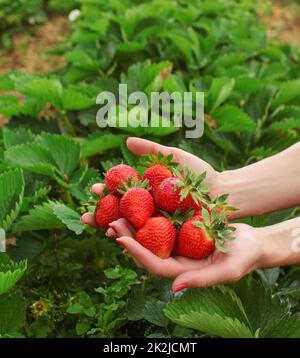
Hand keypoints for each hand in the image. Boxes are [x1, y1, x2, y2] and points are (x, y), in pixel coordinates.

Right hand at [81, 136, 220, 228]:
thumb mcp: (173, 157)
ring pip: (131, 229)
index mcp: (146, 191)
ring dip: (115, 230)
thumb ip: (151, 151)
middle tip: (87, 217)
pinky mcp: (169, 237)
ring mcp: (158, 224)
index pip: (120, 193)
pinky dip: (135, 242)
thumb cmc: (198, 174)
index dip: (106, 192)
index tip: (94, 189)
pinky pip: (149, 241)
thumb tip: (126, 141)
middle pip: (120, 213)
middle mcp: (149, 209)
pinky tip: (123, 242)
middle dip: (102, 216)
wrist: (222, 192)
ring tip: (103, 230)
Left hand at [105, 219, 263, 291]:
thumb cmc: (244, 257)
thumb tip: (173, 288)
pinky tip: (141, 198)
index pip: (154, 264)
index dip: (137, 253)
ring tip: (118, 210)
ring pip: (151, 234)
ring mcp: (179, 242)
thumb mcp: (227, 271)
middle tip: (112, 222)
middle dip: (128, 237)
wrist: (254, 242)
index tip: (121, 240)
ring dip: (135, 224)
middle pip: (147, 249)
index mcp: (183, 270)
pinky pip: (163, 221)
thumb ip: (202, 280)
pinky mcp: (183, 228)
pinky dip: (150, 212)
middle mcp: (177, 257)